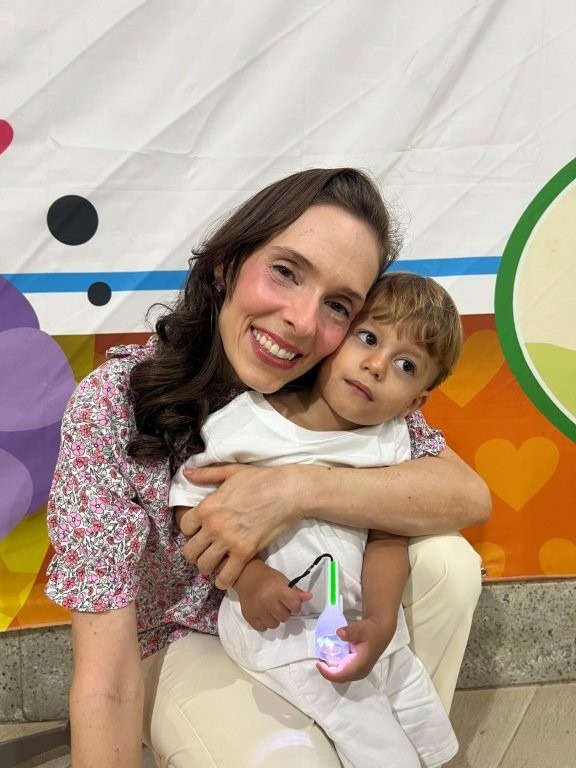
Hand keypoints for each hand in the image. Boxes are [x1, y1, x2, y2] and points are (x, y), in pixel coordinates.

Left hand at [179, 464, 301, 587]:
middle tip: (205, 550)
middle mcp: (213, 526)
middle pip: (189, 551)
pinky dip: (223, 580)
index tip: (199, 531)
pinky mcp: (245, 553)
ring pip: (204, 566)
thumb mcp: (231, 472)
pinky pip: (226, 577)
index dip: (190, 530)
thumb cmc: (261, 479)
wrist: (287, 491)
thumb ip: (207, 474)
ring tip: (216, 562)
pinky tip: (226, 576)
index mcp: (207, 507)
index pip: (184, 527)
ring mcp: (229, 541)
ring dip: (208, 566)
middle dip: (195, 552)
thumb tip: (187, 472)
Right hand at [234, 560, 311, 630]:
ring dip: (275, 619)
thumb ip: (296, 591)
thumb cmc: (267, 577)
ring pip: (274, 625)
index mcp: (278, 590)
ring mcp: (257, 610)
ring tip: (270, 609)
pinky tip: (263, 614)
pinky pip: (262, 628)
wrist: (245, 575)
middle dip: (285, 612)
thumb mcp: (283, 580)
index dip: (295, 606)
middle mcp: (267, 601)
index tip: (292, 602)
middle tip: (279, 604)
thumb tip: (309, 597)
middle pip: (285, 617)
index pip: (295, 606)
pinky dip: (264, 623)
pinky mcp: (249, 616)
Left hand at [315, 616, 395, 682]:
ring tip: (323, 660)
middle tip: (319, 660)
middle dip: (328, 672)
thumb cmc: (371, 630)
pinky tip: (332, 659)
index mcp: (360, 664)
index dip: (327, 673)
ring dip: (332, 671)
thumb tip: (338, 633)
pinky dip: (337, 668)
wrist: (381, 631)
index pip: (340, 675)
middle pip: (340, 678)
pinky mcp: (360, 669)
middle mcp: (360, 672)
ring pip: (343, 676)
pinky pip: (346, 672)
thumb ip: (350, 632)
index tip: (318, 663)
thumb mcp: (360, 629)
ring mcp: (360, 672)